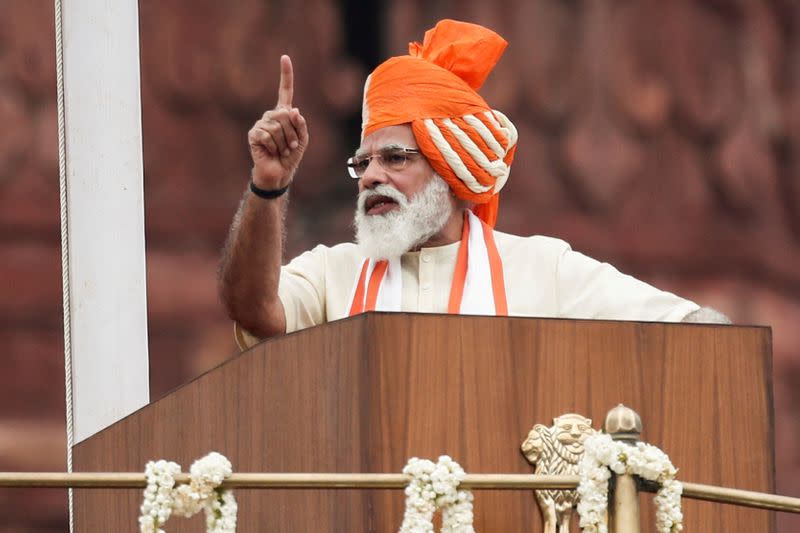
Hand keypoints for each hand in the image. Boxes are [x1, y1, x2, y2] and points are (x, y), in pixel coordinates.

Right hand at [248, 55, 308, 189]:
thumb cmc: (291, 157)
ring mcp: (261, 124)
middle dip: (292, 134)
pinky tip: (271, 152)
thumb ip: (301, 125)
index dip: (285, 75)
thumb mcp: (303, 140)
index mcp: (284, 114)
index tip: (285, 57)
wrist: (278, 174)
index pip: (285, 91)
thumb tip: (292, 110)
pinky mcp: (254, 134)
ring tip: (281, 151)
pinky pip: (267, 135)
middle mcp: (271, 116)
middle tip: (291, 147)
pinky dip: (274, 147)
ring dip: (284, 143)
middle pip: (285, 115)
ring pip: (277, 127)